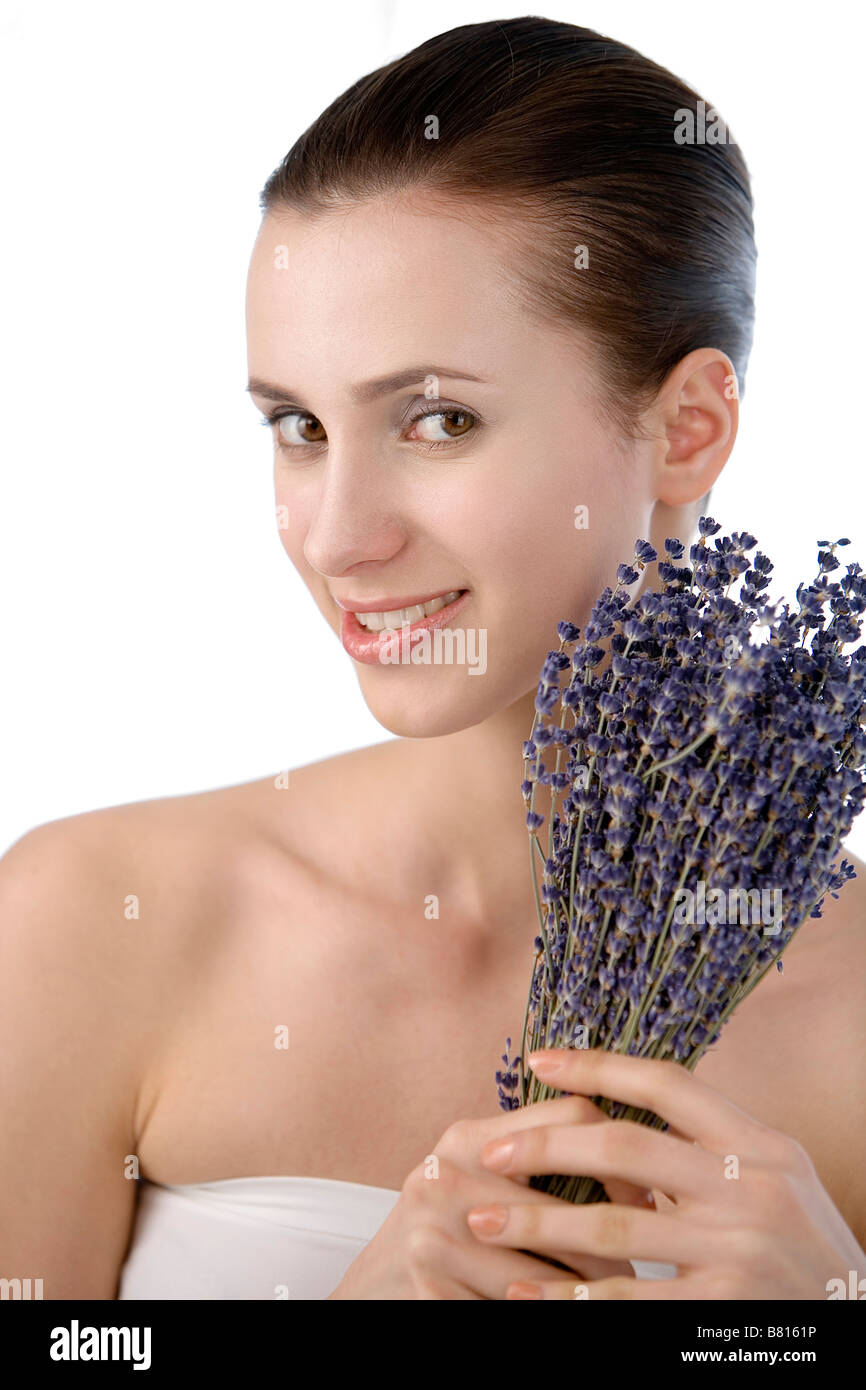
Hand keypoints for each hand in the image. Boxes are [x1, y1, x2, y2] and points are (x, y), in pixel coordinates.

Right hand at [327, 1094, 644, 1298]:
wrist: (375, 1284)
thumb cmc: (447, 1222)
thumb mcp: (479, 1172)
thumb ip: (531, 1152)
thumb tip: (633, 1151)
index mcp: (468, 1136)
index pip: (570, 1116)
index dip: (620, 1151)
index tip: (646, 1190)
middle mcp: (447, 1175)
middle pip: (571, 1205)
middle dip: (620, 1238)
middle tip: (646, 1252)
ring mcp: (435, 1234)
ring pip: (552, 1272)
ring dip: (595, 1292)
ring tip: (619, 1294)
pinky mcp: (431, 1286)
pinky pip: (521, 1306)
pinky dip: (554, 1311)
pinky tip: (571, 1309)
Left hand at [465, 1047, 865, 1299]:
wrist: (854, 1323)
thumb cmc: (804, 1246)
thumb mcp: (777, 1177)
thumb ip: (711, 1143)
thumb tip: (625, 1097)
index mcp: (760, 1145)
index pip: (667, 1084)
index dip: (598, 1066)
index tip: (538, 1062)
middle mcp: (749, 1191)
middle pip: (626, 1149)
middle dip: (547, 1147)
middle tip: (489, 1152)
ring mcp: (736, 1253)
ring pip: (613, 1228)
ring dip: (538, 1224)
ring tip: (484, 1219)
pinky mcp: (720, 1312)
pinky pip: (626, 1301)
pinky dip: (568, 1297)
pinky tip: (526, 1292)